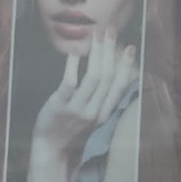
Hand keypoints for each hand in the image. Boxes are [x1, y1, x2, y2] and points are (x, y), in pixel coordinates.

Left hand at [27, 29, 136, 181]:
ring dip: (96, 54)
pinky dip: (73, 66)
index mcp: (104, 113)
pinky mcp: (60, 106)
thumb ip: (101, 100)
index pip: (119, 86)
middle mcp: (94, 111)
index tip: (130, 47)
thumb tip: (108, 76)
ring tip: (95, 36)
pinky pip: (69, 83)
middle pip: (107, 77)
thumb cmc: (70, 131)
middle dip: (111, 52)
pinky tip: (74, 52)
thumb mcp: (92, 119)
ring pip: (93, 78)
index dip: (126, 66)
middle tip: (110, 31)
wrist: (51, 150)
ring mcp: (77, 109)